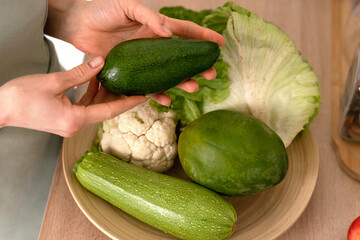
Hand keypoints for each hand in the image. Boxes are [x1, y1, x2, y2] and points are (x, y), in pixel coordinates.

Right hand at [0, 57, 145, 136]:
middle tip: (133, 85)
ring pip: (93, 108)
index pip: (109, 111)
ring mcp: (69, 124)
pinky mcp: (63, 119)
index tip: (143, 97)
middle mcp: (74, 126)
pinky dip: (90, 95)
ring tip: (112, 77)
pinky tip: (93, 81)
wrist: (0, 108)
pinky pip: (83, 107)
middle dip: (118, 97)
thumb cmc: (20, 98)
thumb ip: (80, 73)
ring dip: (102, 93)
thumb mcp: (53, 82)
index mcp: (74, 120)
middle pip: (103, 110)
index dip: (127, 103)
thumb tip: (100, 63)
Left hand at [46, 0, 224, 104]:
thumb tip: (167, 31)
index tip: (219, 44)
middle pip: (180, 58)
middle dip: (197, 65)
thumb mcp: (127, 6)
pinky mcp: (130, 73)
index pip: (184, 32)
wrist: (78, 25)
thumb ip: (147, 17)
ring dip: (181, 82)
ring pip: (167, 75)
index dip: (202, 37)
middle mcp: (153, 46)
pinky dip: (155, 93)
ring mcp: (142, 61)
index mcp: (155, 28)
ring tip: (193, 87)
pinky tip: (165, 99)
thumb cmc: (102, 10)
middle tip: (211, 73)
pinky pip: (146, 86)